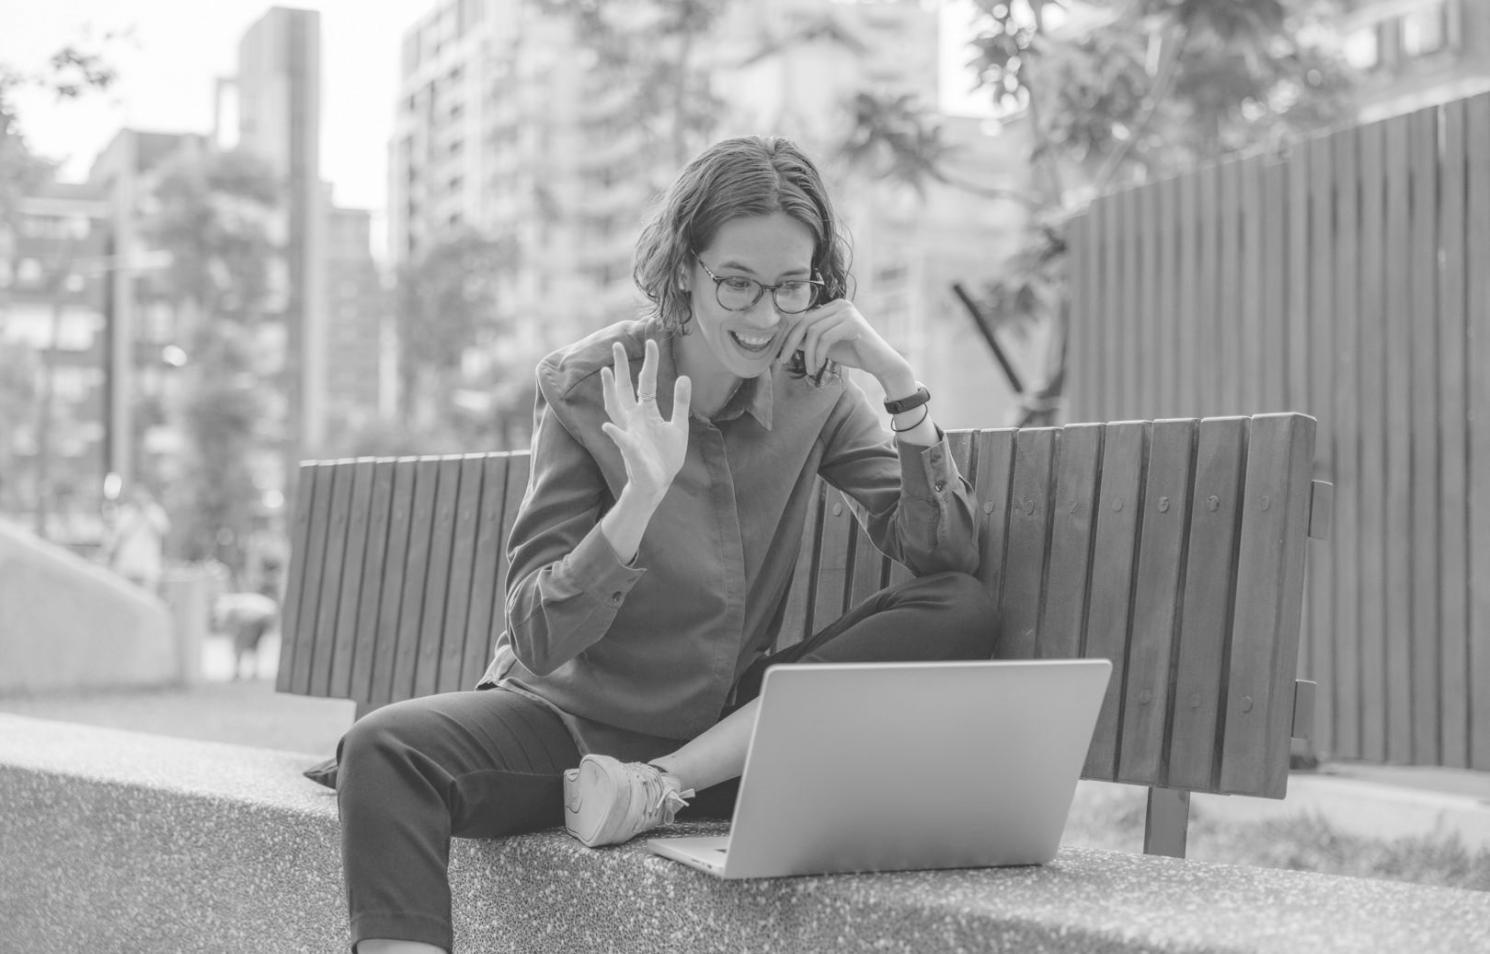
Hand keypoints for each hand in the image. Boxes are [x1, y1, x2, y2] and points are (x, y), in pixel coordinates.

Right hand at [600, 339, 691, 505]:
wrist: (658, 484)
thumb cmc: (665, 456)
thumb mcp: (678, 426)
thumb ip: (680, 403)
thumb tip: (684, 376)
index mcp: (646, 413)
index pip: (646, 382)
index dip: (650, 363)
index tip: (651, 342)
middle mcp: (634, 419)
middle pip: (625, 389)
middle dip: (621, 368)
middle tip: (616, 344)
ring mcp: (630, 434)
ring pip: (616, 409)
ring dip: (609, 392)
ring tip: (606, 372)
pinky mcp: (631, 452)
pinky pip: (622, 442)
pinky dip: (615, 434)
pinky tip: (608, 426)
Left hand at [775, 298, 902, 381]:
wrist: (881, 363)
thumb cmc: (855, 354)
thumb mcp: (826, 346)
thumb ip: (809, 340)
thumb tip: (787, 340)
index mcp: (833, 306)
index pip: (803, 319)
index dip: (789, 337)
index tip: (781, 355)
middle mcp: (840, 305)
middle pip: (805, 322)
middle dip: (791, 343)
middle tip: (783, 361)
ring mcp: (847, 312)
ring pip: (814, 332)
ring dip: (808, 354)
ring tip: (810, 369)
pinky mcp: (853, 323)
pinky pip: (826, 338)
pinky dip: (818, 353)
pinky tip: (820, 364)